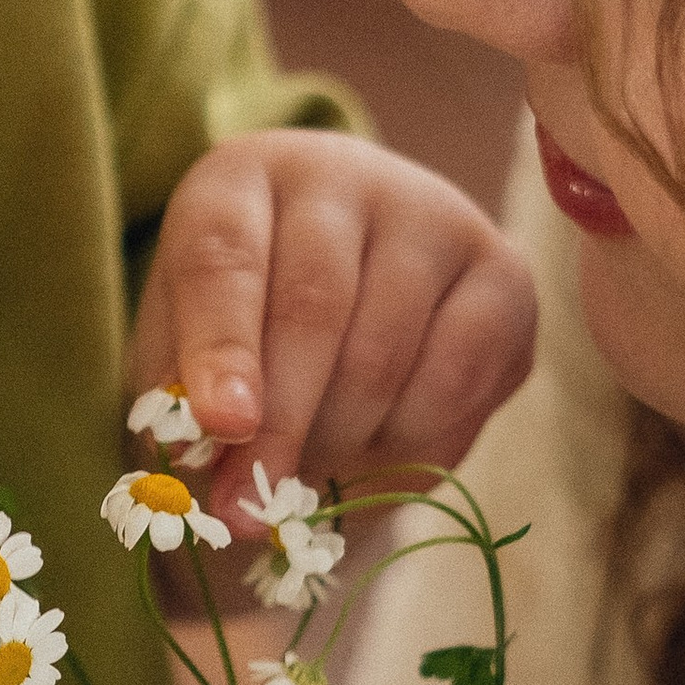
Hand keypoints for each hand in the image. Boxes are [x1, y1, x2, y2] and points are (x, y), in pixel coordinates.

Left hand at [134, 132, 533, 516]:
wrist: (349, 288)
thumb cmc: (246, 323)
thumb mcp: (184, 348)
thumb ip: (182, 396)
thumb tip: (205, 461)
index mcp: (243, 178)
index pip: (224, 255)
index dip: (220, 346)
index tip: (220, 426)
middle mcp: (343, 175)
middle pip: (313, 307)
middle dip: (280, 425)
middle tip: (250, 510)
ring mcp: (433, 214)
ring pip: (385, 351)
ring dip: (342, 437)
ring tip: (312, 467)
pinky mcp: (503, 269)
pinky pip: (458, 374)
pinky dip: (413, 434)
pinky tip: (380, 444)